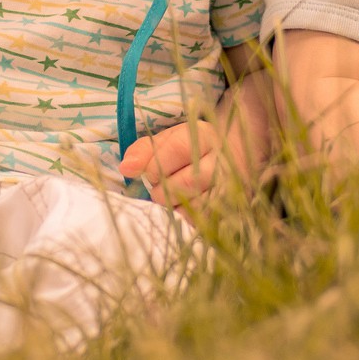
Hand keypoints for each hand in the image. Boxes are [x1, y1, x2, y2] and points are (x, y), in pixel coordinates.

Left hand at [120, 73, 274, 205]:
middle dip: (163, 189)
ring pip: (195, 206)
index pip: (180, 148)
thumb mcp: (166, 140)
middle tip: (159, 187)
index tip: (146, 172)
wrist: (231, 158)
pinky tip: (185, 208)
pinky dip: (188, 218)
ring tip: (172, 196)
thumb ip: (143, 151)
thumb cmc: (189, 150)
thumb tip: (127, 168)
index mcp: (205, 136)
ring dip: (174, 206)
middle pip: (187, 182)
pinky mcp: (231, 211)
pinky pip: (204, 223)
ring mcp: (230, 189)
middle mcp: (222, 162)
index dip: (156, 163)